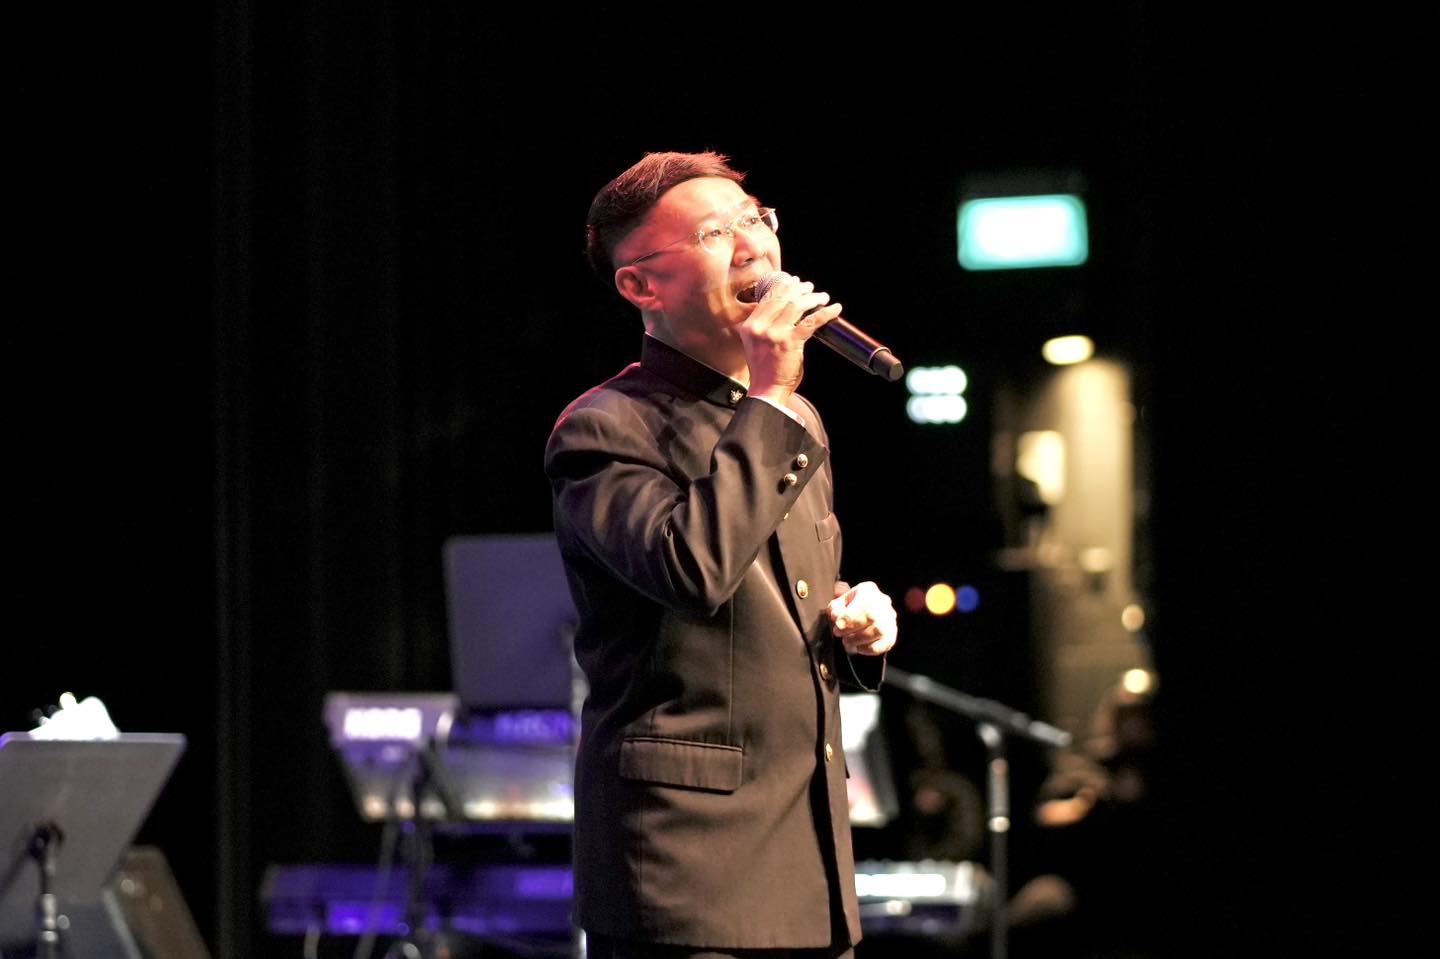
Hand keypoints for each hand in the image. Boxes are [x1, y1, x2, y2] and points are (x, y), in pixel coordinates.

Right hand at [740, 272, 842, 404]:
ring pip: (797, 306)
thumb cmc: (765, 369)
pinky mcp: (790, 342)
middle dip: (799, 289)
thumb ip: (764, 326)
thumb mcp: (756, 343)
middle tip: (810, 287)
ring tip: (822, 297)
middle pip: (783, 298)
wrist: (766, 390)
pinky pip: (811, 321)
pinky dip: (825, 313)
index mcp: (750, 326)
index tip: (794, 282)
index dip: (783, 286)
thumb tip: (784, 307)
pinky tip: (835, 309)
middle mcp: (760, 327)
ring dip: (813, 298)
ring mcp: (774, 334)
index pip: (768, 298)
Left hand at [828, 581, 897, 655]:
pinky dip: (869, 648)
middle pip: (872, 615)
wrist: (861, 615)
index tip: (838, 624)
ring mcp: (890, 620)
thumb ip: (835, 608)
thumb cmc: (848, 608)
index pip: (863, 602)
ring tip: (847, 642)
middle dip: (853, 628)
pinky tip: (858, 647)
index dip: (850, 616)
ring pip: (879, 630)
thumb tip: (836, 615)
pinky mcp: (892, 635)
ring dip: (859, 639)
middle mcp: (883, 603)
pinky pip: (884, 644)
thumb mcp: (839, 603)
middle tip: (839, 633)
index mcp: (869, 590)